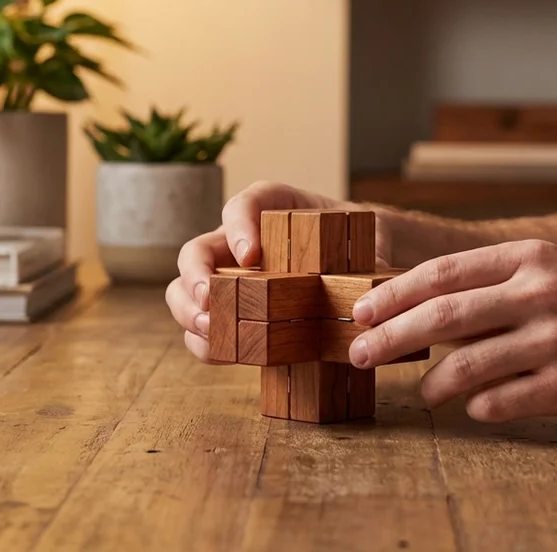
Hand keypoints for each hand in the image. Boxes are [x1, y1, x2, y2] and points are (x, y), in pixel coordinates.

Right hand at [166, 181, 393, 361]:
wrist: (359, 262)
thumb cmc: (357, 243)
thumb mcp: (367, 244)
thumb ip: (367, 264)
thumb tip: (370, 298)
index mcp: (272, 208)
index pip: (243, 206)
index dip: (239, 227)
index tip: (251, 256)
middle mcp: (239, 239)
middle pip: (198, 249)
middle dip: (196, 275)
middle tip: (209, 299)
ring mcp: (228, 275)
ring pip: (186, 287)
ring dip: (188, 310)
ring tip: (209, 330)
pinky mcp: (231, 309)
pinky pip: (201, 323)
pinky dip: (201, 339)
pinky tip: (216, 351)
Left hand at [347, 239, 556, 423]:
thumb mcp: (555, 272)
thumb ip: (496, 282)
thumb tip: (420, 304)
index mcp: (530, 259)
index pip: (442, 272)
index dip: (393, 293)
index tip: (361, 310)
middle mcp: (540, 294)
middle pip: (441, 317)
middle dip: (388, 337)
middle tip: (357, 354)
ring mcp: (554, 341)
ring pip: (465, 365)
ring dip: (431, 382)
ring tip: (424, 391)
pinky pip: (500, 401)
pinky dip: (477, 406)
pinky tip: (474, 405)